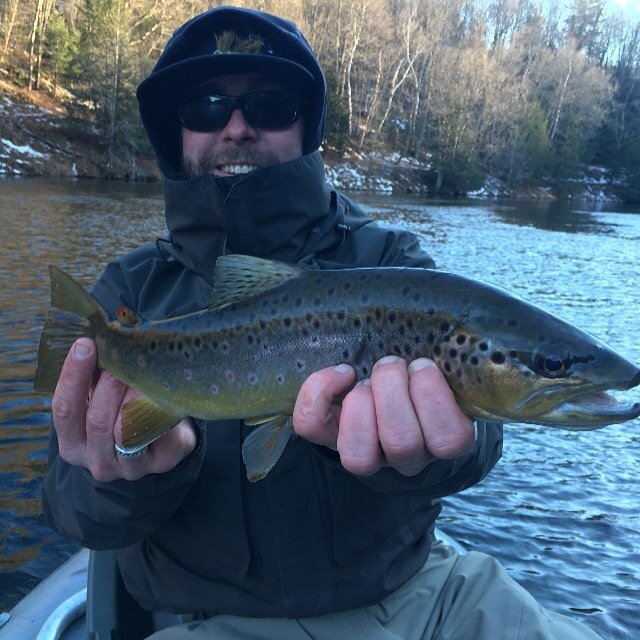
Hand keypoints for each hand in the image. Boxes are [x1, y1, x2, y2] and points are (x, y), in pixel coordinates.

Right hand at [51, 338, 197, 481]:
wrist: (161, 443)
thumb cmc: (123, 413)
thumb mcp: (101, 399)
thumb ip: (94, 378)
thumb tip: (97, 337)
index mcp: (73, 442)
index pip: (64, 410)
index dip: (73, 376)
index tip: (85, 343)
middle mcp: (96, 460)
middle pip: (97, 420)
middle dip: (109, 384)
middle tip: (122, 356)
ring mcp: (128, 468)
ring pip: (128, 430)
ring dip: (136, 396)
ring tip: (145, 371)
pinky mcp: (160, 464)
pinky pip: (159, 433)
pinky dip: (160, 410)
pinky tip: (165, 392)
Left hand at [293, 356, 474, 475]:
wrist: (390, 385)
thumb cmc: (421, 373)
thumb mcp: (442, 366)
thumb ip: (446, 360)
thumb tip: (434, 348)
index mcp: (443, 437)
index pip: (449, 439)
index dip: (432, 395)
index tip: (423, 364)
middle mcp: (406, 457)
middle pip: (401, 443)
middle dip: (393, 391)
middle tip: (392, 363)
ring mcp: (366, 454)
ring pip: (358, 455)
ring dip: (362, 403)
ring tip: (366, 378)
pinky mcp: (328, 439)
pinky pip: (312, 426)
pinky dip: (320, 393)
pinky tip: (341, 373)